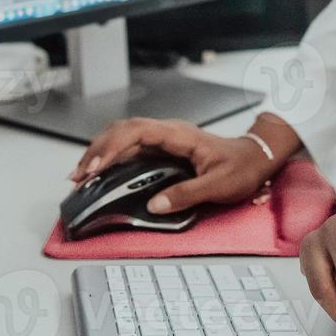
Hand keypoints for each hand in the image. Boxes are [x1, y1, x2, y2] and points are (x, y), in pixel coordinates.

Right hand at [68, 116, 290, 213]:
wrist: (257, 157)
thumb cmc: (242, 167)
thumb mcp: (219, 185)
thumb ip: (187, 194)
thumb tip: (154, 204)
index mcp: (179, 135)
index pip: (137, 132)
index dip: (112, 147)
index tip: (94, 167)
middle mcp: (168, 132)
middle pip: (123, 131)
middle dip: (97, 150)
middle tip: (78, 177)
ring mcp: (165, 139)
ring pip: (124, 136)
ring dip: (100, 152)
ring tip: (81, 175)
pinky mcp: (164, 149)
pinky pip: (132, 147)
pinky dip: (112, 157)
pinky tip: (101, 172)